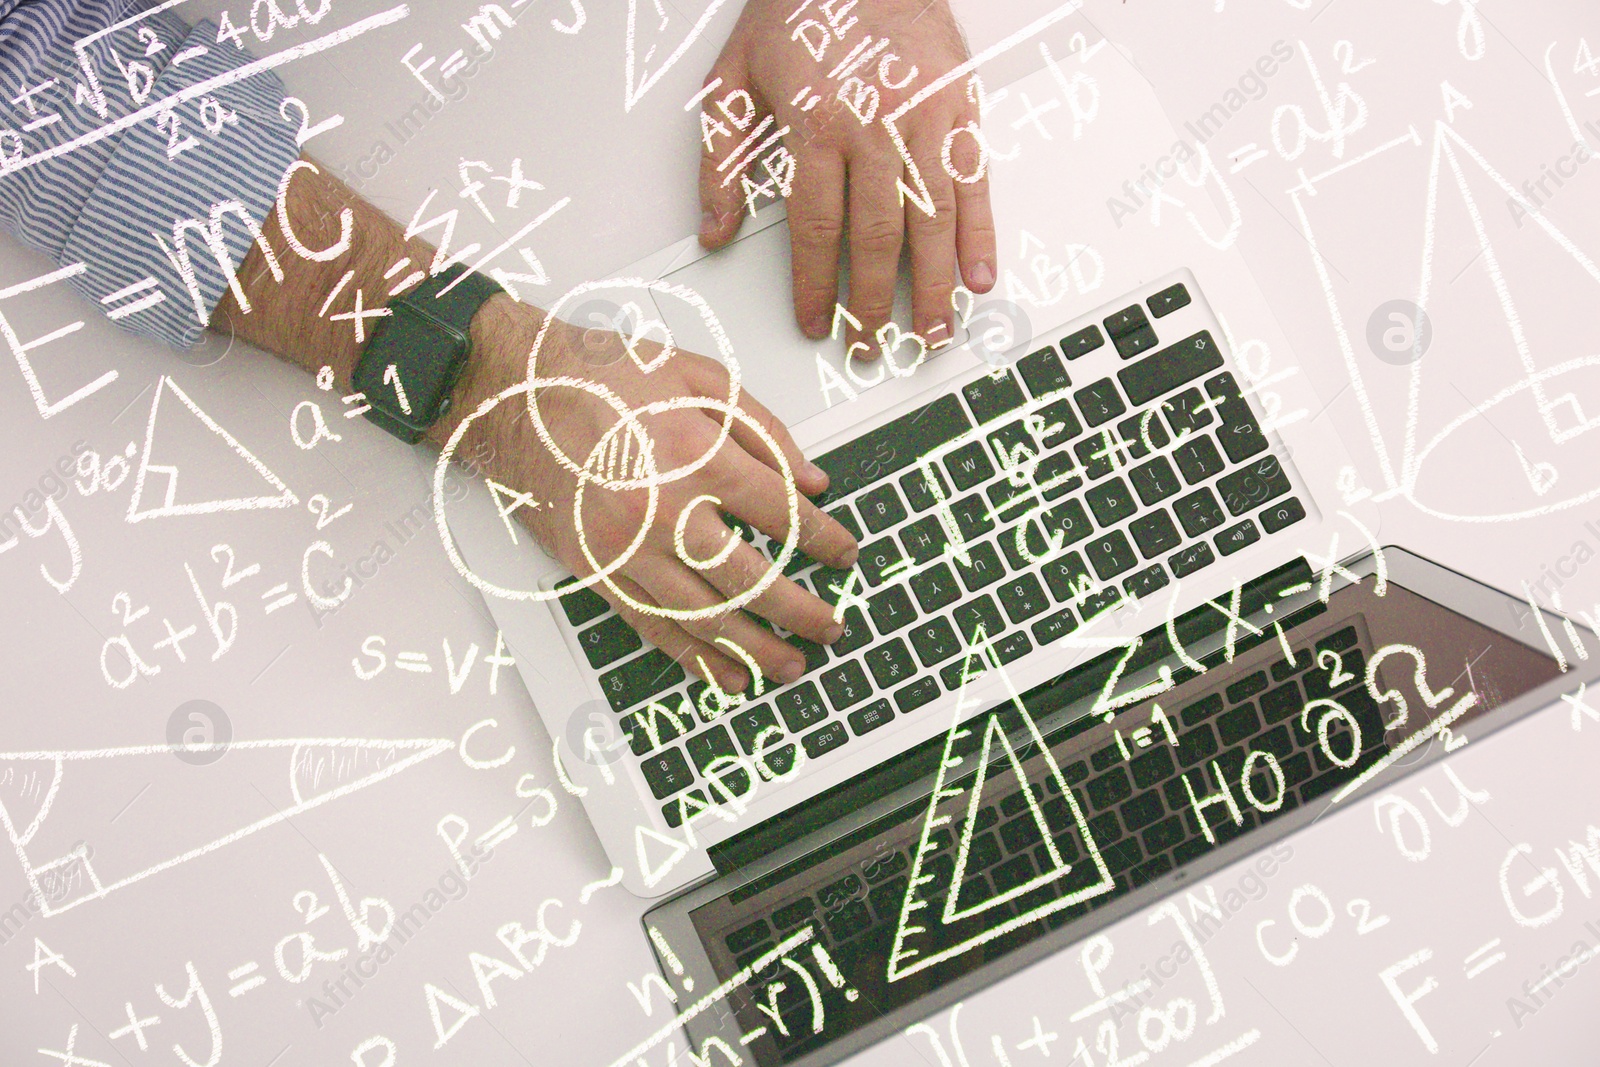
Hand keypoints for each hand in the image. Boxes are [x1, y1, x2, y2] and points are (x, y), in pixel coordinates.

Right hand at [445, 296, 859, 692]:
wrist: (513, 392)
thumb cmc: (599, 377)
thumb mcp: (696, 377)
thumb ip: (763, 430)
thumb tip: (811, 481)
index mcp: (694, 455)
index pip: (780, 514)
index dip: (822, 539)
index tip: (844, 554)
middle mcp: (660, 510)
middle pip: (748, 579)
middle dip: (799, 611)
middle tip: (830, 625)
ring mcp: (624, 548)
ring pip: (702, 616)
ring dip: (753, 649)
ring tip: (790, 666)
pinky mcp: (595, 570)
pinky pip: (651, 626)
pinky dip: (691, 656)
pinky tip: (723, 672)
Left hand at [697, 0, 996, 352]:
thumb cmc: (800, 10)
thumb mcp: (733, 79)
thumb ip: (719, 162)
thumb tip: (714, 231)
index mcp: (815, 126)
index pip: (816, 230)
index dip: (815, 287)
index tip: (815, 322)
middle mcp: (874, 128)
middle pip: (875, 239)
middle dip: (871, 304)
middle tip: (869, 345)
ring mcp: (924, 120)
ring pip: (931, 223)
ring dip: (933, 287)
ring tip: (930, 332)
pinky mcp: (961, 108)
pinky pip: (975, 185)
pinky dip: (980, 236)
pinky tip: (979, 277)